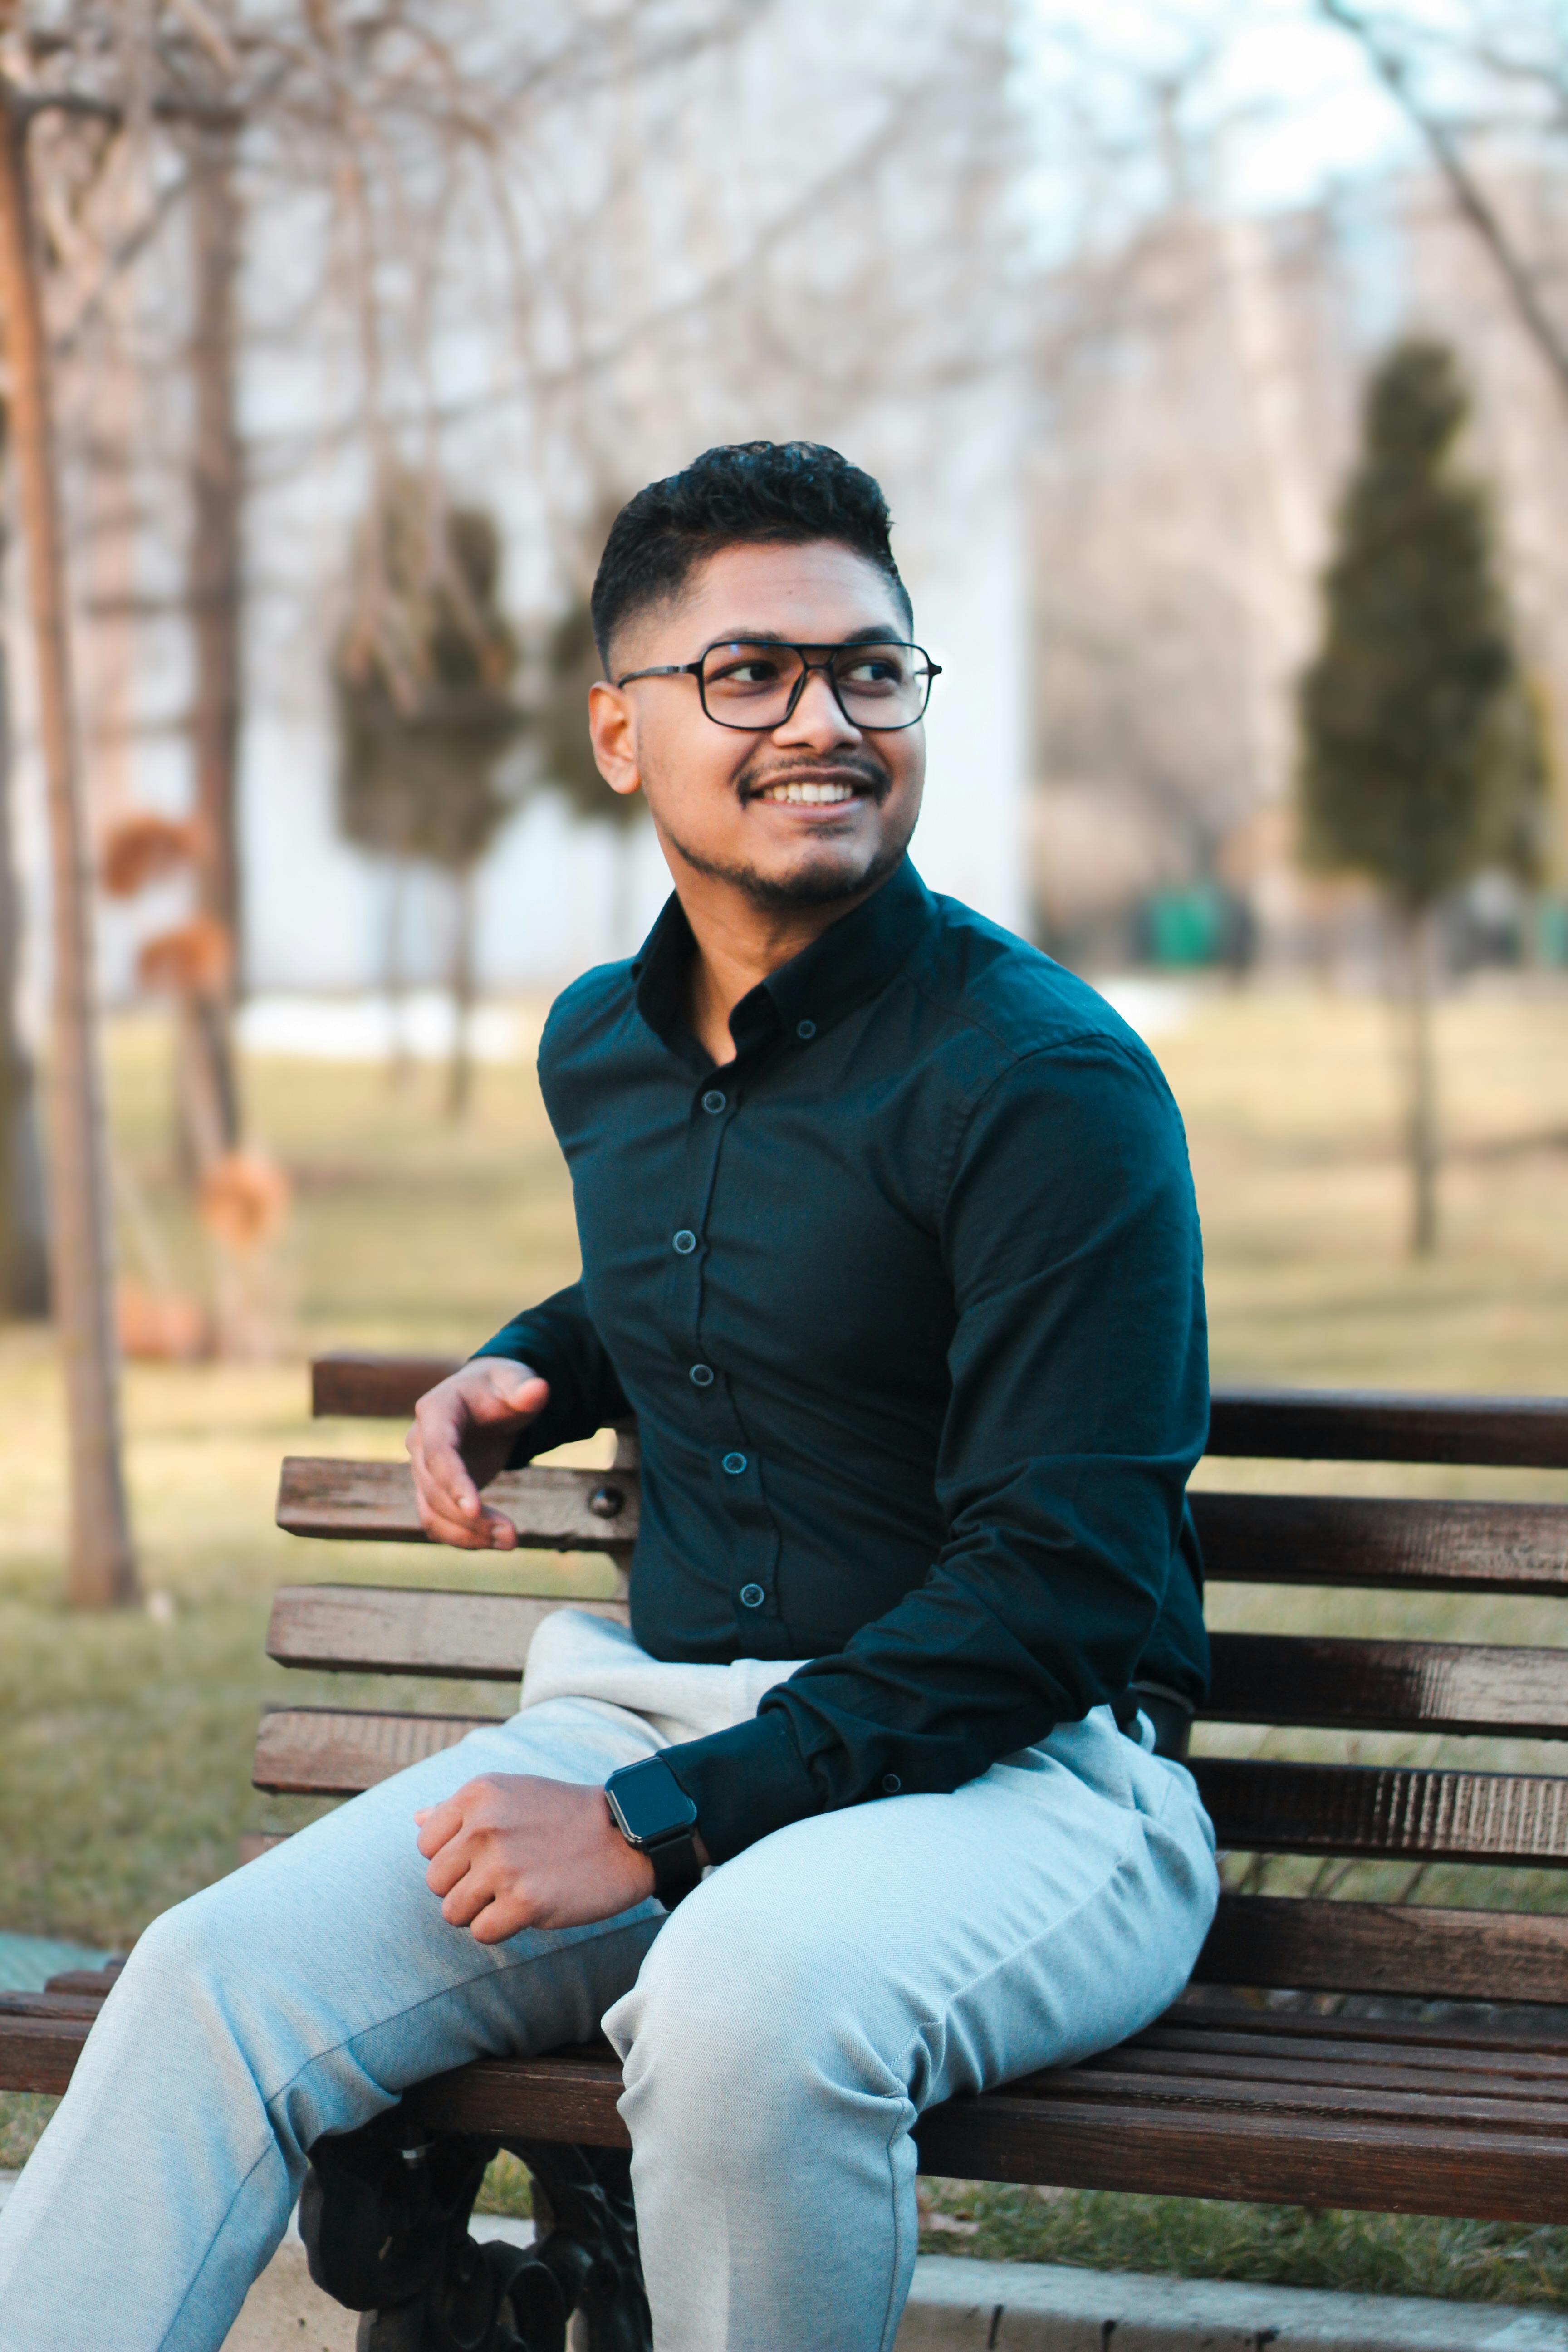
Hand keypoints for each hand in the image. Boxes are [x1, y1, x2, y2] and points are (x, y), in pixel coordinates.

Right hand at [406, 1358, 549, 1548]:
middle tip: (512, 1536)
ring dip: (468, 1534)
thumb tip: (539, 1390)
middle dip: (470, 1518)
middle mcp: (420, 1441)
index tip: (475, 1510)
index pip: (438, 1452)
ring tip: (510, 1541)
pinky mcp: (433, 1491)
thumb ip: (524, 1388)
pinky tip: (497, 1542)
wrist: (486, 1401)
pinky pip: (438, 1522)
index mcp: (435, 1410)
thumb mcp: (515, 1380)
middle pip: (434, 1490)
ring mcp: (423, 1469)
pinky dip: (465, 1538)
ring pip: (432, 1512)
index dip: (454, 1482)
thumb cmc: (500, 1388)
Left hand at [415, 1773, 656, 1938]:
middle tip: (504, 1878)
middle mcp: (485, 1825)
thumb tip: (416, 1818)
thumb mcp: (512, 1793)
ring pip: (452, 1912)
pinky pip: (482, 1933)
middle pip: (435, 1882)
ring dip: (481, 1911)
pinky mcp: (525, 1903)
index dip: (453, 1857)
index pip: (425, 1844)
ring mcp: (504, 1865)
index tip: (485, 1855)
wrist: (626, 1835)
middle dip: (464, 1887)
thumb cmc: (565, 1815)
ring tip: (515, 1893)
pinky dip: (502, 1929)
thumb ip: (460, 1809)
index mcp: (478, 1794)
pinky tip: (529, 1909)